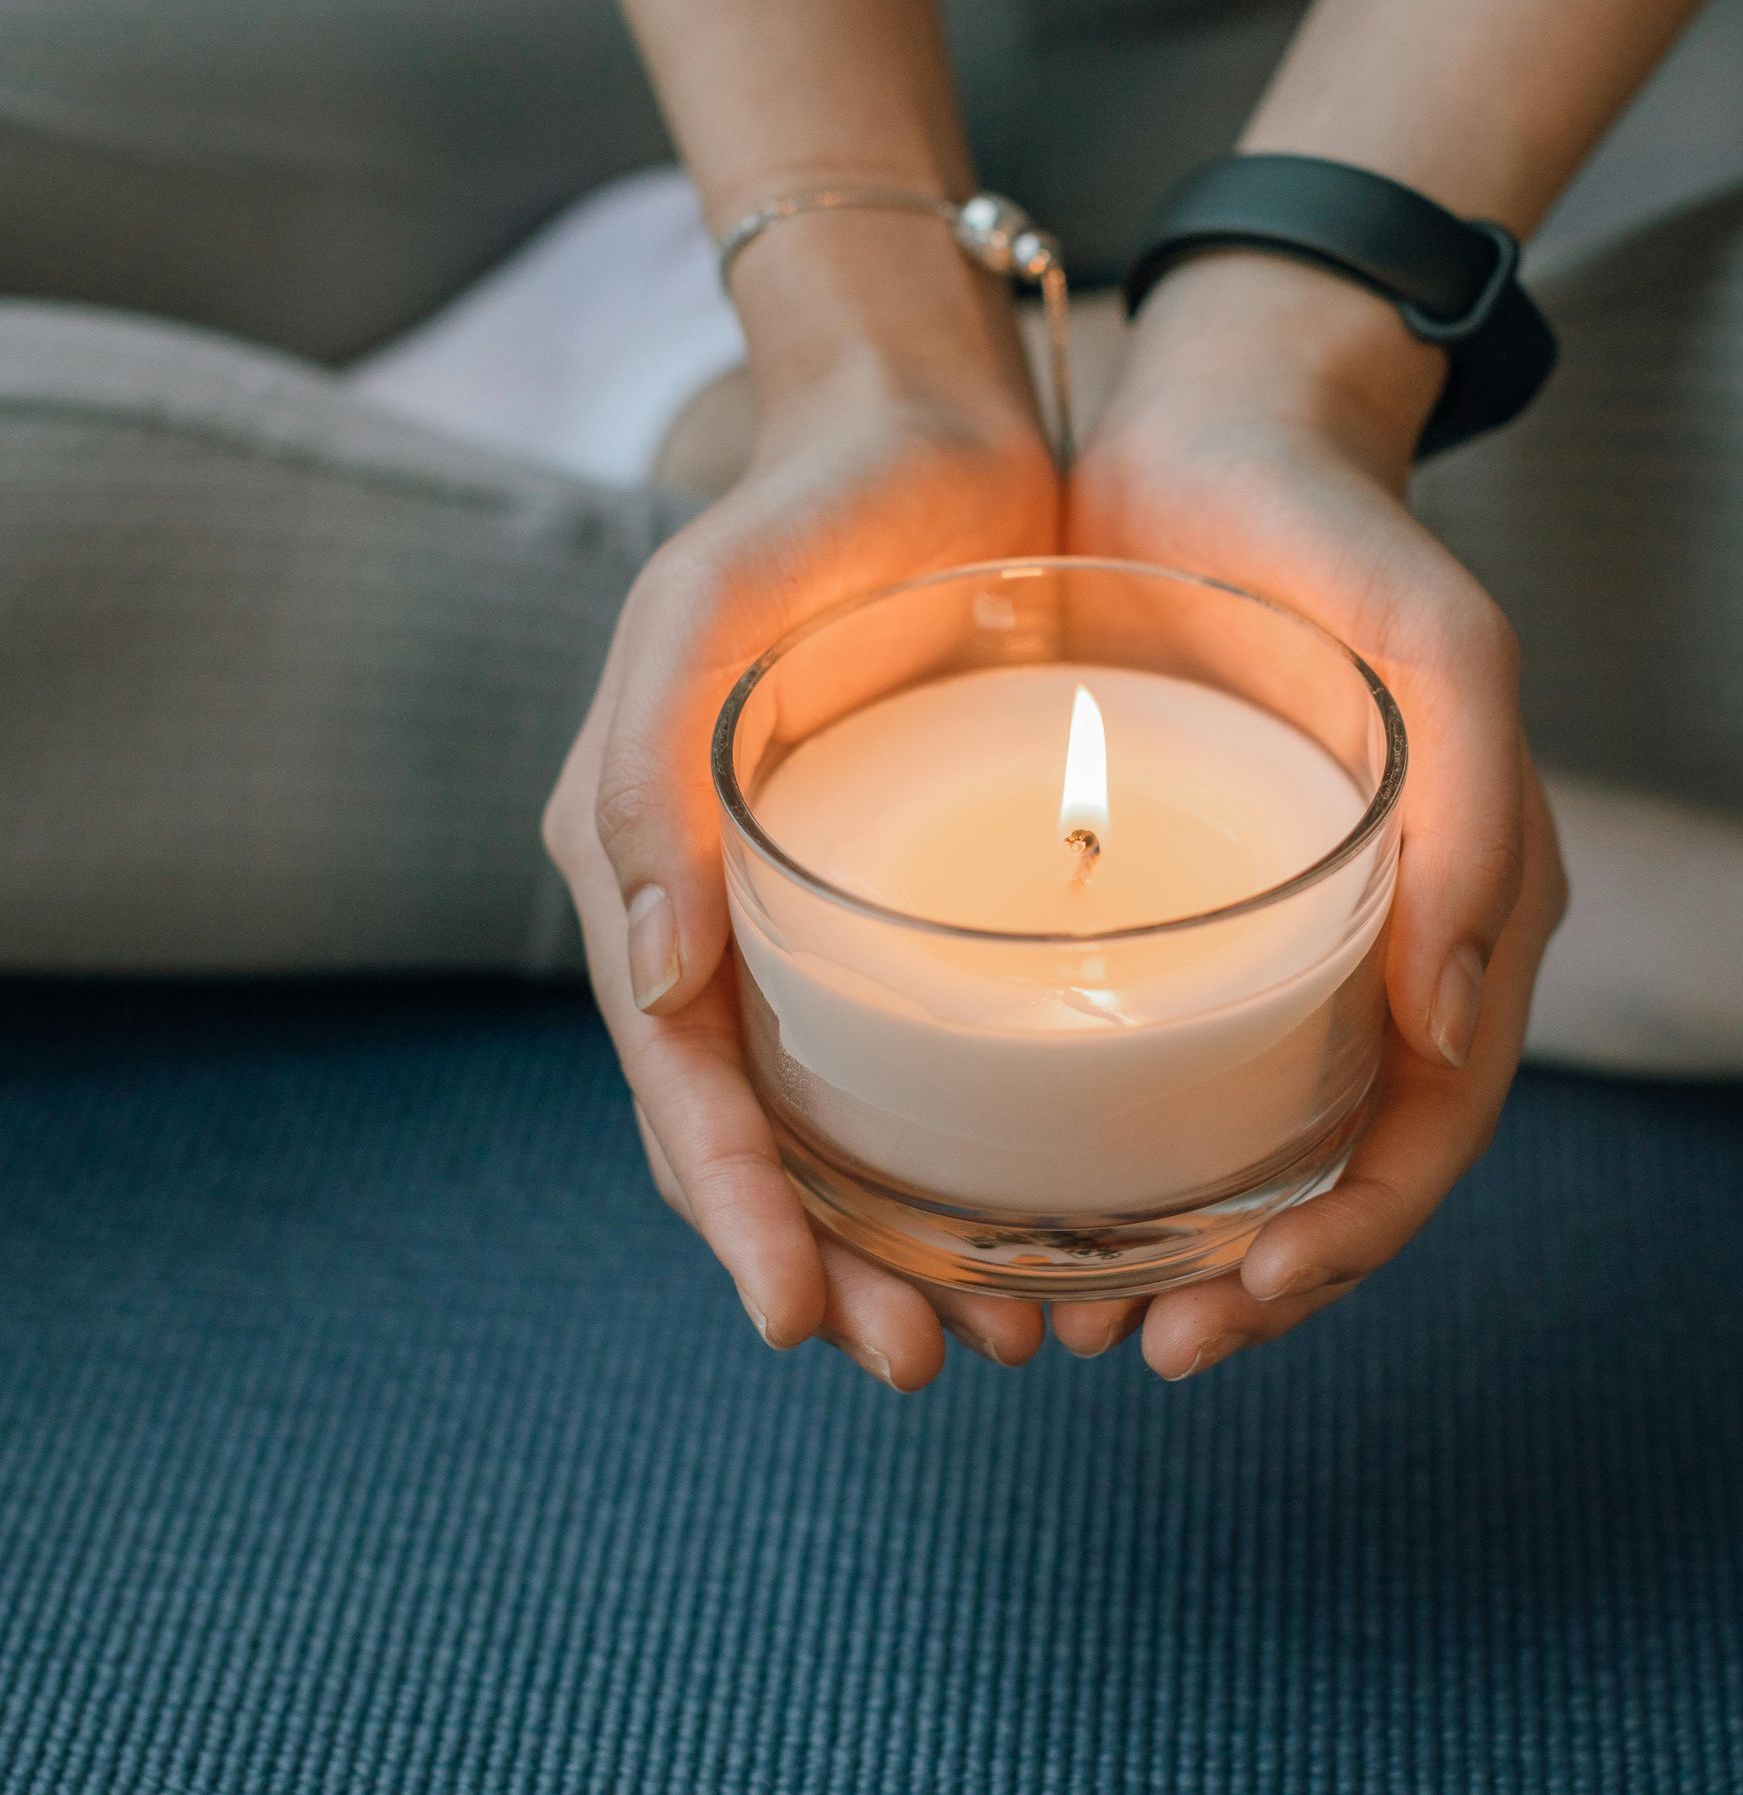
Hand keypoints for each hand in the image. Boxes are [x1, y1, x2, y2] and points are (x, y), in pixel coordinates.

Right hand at [543, 210, 1059, 1387]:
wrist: (921, 431)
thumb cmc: (799, 516)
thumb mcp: (697, 620)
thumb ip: (645, 789)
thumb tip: (654, 988)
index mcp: (648, 876)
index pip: (679, 1082)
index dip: (733, 1213)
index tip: (802, 1321)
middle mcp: (729, 923)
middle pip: (765, 1141)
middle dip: (830, 1268)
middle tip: (921, 1363)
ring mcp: (831, 922)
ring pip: (852, 1130)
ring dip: (909, 1247)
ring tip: (999, 1337)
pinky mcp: (930, 903)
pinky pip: (936, 1061)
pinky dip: (974, 1158)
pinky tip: (1045, 1218)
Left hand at [1053, 249, 1567, 1377]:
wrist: (1214, 434)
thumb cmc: (1336, 537)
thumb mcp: (1441, 649)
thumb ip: (1476, 824)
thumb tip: (1446, 1035)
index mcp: (1463, 921)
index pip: (1425, 1133)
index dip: (1346, 1249)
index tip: (1230, 1315)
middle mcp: (1373, 949)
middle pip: (1326, 1171)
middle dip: (1240, 1287)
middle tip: (1125, 1348)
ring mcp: (1268, 932)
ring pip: (1234, 1140)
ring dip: (1161, 1249)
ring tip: (1057, 1317)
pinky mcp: (1168, 902)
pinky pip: (1149, 1056)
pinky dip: (1100, 1148)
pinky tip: (1014, 1193)